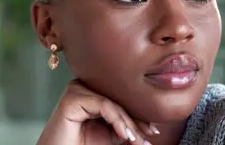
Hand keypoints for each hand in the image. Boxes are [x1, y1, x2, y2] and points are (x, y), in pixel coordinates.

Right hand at [36, 79, 159, 144]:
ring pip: (112, 102)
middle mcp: (83, 86)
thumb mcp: (110, 135)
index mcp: (91, 91)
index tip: (152, 130)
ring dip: (127, 123)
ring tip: (136, 140)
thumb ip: (125, 125)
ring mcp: (76, 88)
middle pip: (116, 99)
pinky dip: (117, 121)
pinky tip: (124, 135)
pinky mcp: (72, 97)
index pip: (119, 99)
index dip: (137, 115)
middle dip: (135, 120)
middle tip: (149, 135)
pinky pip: (103, 105)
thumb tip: (151, 124)